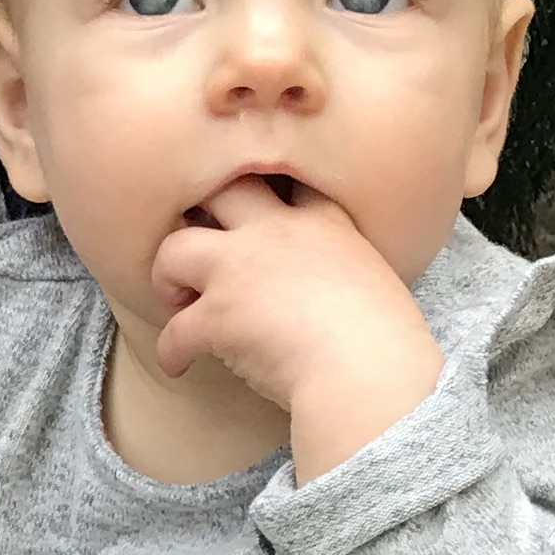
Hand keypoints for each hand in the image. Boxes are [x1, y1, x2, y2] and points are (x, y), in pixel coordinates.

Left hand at [149, 178, 441, 478]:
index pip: (285, 181)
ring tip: (180, 303)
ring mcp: (241, 269)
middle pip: (221, 193)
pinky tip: (179, 365)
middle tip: (201, 252)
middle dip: (202, 215)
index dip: (262, 195)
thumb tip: (325, 301)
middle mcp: (276, 232)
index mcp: (323, 222)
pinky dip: (171, 350)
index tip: (253, 217)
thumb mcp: (377, 284)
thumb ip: (344, 274)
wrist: (371, 373)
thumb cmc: (386, 344)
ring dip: (168, 277)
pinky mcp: (218, 315)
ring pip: (174, 249)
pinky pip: (173, 330)